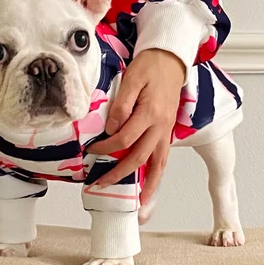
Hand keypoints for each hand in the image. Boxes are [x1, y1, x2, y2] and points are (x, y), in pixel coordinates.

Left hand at [86, 49, 184, 203]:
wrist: (171, 60)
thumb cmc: (150, 67)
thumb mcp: (132, 78)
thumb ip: (122, 104)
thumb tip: (111, 128)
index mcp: (151, 113)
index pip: (125, 138)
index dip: (107, 147)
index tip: (92, 151)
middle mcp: (161, 126)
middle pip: (140, 156)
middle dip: (120, 173)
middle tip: (101, 184)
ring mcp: (166, 131)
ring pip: (158, 164)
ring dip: (147, 185)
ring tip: (138, 204)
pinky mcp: (167, 132)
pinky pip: (163, 159)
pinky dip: (157, 176)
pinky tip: (150, 187)